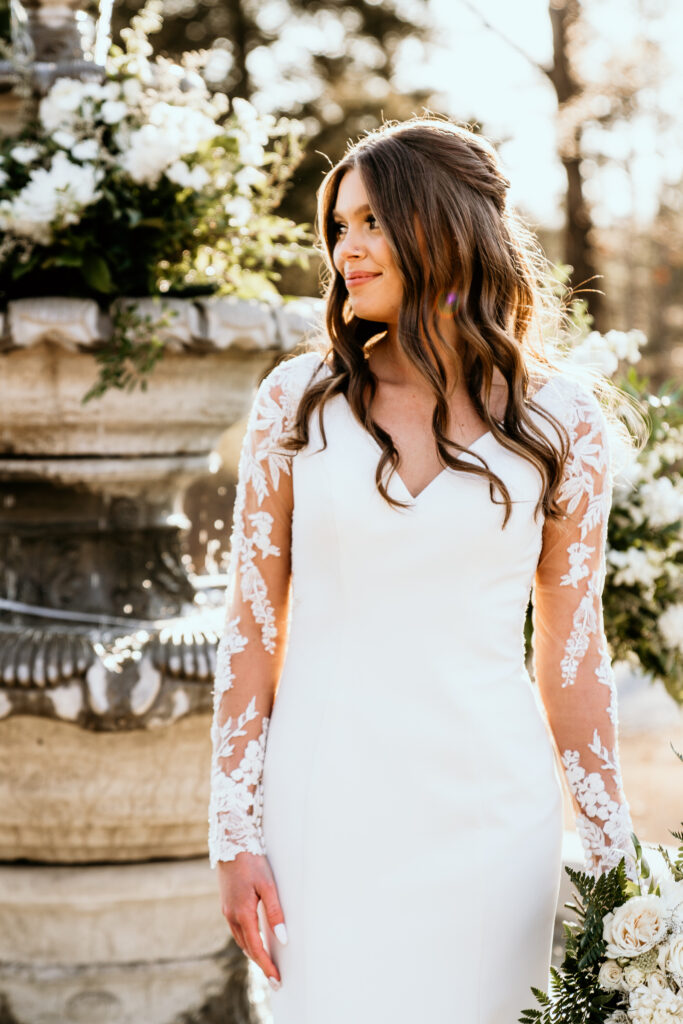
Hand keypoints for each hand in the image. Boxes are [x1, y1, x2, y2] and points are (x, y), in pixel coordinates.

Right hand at [216, 851, 286, 987]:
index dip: (267, 965)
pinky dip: (247, 940)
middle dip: (261, 963)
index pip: (256, 947)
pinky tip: (254, 940)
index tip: (277, 979)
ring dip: (253, 952)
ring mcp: (227, 910)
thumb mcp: (268, 885)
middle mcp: (232, 915)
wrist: (231, 843)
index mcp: (242, 913)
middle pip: (247, 947)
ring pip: (241, 939)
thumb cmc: (252, 862)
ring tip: (267, 963)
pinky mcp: (227, 904)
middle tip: (274, 977)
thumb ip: (275, 912)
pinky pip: (237, 929)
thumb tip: (283, 937)